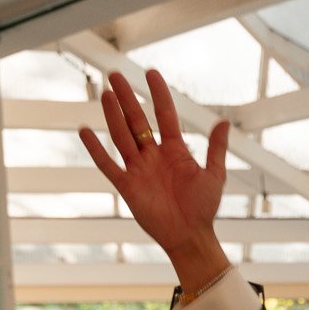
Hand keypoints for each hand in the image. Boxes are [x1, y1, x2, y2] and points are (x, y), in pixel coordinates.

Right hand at [79, 69, 229, 290]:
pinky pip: (108, 164)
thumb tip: (223, 121)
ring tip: (105, 93)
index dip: (158, 94)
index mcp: (175, 151)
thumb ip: (216, 148)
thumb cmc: (204, 208)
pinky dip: (96, 149)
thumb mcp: (214, 175)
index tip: (151, 72)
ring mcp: (138, 169)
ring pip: (122, 136)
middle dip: (127, 98)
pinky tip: (85, 131)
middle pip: (137, 120)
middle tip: (115, 74)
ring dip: (113, 115)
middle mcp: (154, 155)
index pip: (164, 115)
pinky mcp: (127, 185)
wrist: (190, 236)